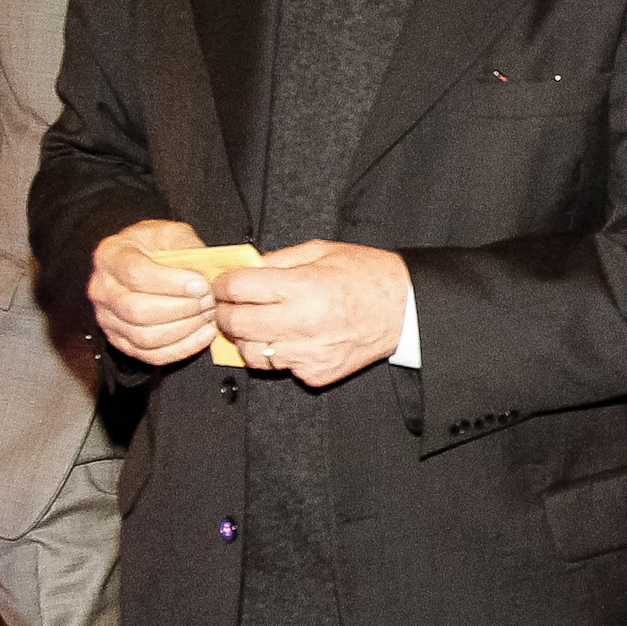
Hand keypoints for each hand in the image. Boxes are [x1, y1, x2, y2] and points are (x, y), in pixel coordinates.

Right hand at [89, 218, 214, 363]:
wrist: (140, 262)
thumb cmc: (153, 247)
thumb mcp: (169, 232)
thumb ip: (186, 246)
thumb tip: (204, 272)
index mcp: (110, 256)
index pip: (136, 274)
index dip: (172, 283)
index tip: (201, 284)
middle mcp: (102, 290)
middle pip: (138, 310)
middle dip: (181, 309)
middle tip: (208, 301)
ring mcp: (108, 319)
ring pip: (145, 337)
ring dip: (184, 329)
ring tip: (207, 315)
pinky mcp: (121, 341)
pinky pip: (151, 355)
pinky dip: (181, 348)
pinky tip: (203, 334)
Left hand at [212, 240, 409, 385]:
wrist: (405, 309)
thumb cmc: (367, 275)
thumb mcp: (321, 252)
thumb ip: (279, 260)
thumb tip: (244, 268)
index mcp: (304, 288)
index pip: (239, 289)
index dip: (223, 285)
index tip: (222, 284)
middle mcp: (304, 324)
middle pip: (237, 324)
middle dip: (225, 312)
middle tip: (228, 305)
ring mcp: (310, 354)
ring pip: (252, 353)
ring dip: (247, 338)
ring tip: (255, 324)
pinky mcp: (317, 373)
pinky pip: (280, 368)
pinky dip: (277, 354)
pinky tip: (287, 339)